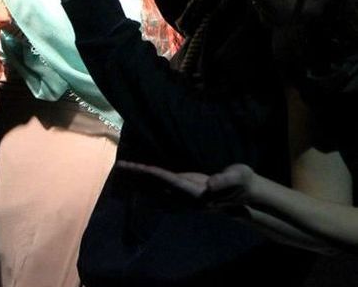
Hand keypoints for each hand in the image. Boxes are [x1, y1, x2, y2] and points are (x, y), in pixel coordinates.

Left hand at [117, 160, 256, 207]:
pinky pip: (161, 189)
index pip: (169, 180)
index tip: (137, 167)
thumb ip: (224, 181)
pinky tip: (135, 182)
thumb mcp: (238, 177)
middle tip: (118, 167)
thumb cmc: (243, 182)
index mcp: (195, 191)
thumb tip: (209, 185)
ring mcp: (184, 197)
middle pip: (156, 186)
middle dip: (138, 178)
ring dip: (138, 182)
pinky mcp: (185, 193)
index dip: (152, 173)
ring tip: (120, 172)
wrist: (247, 196)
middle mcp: (185, 197)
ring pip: (156, 189)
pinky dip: (147, 185)